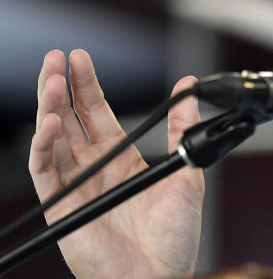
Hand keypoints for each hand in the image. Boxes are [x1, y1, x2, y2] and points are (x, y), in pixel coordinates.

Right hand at [29, 49, 204, 278]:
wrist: (163, 276)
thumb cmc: (175, 236)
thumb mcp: (186, 169)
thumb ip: (182, 128)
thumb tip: (189, 89)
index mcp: (121, 159)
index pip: (96, 113)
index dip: (87, 85)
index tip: (80, 56)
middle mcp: (94, 170)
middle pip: (69, 120)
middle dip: (61, 87)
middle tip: (56, 56)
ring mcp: (76, 188)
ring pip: (52, 140)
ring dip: (49, 108)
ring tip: (52, 79)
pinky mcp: (63, 209)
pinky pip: (46, 173)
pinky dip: (43, 148)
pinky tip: (48, 123)